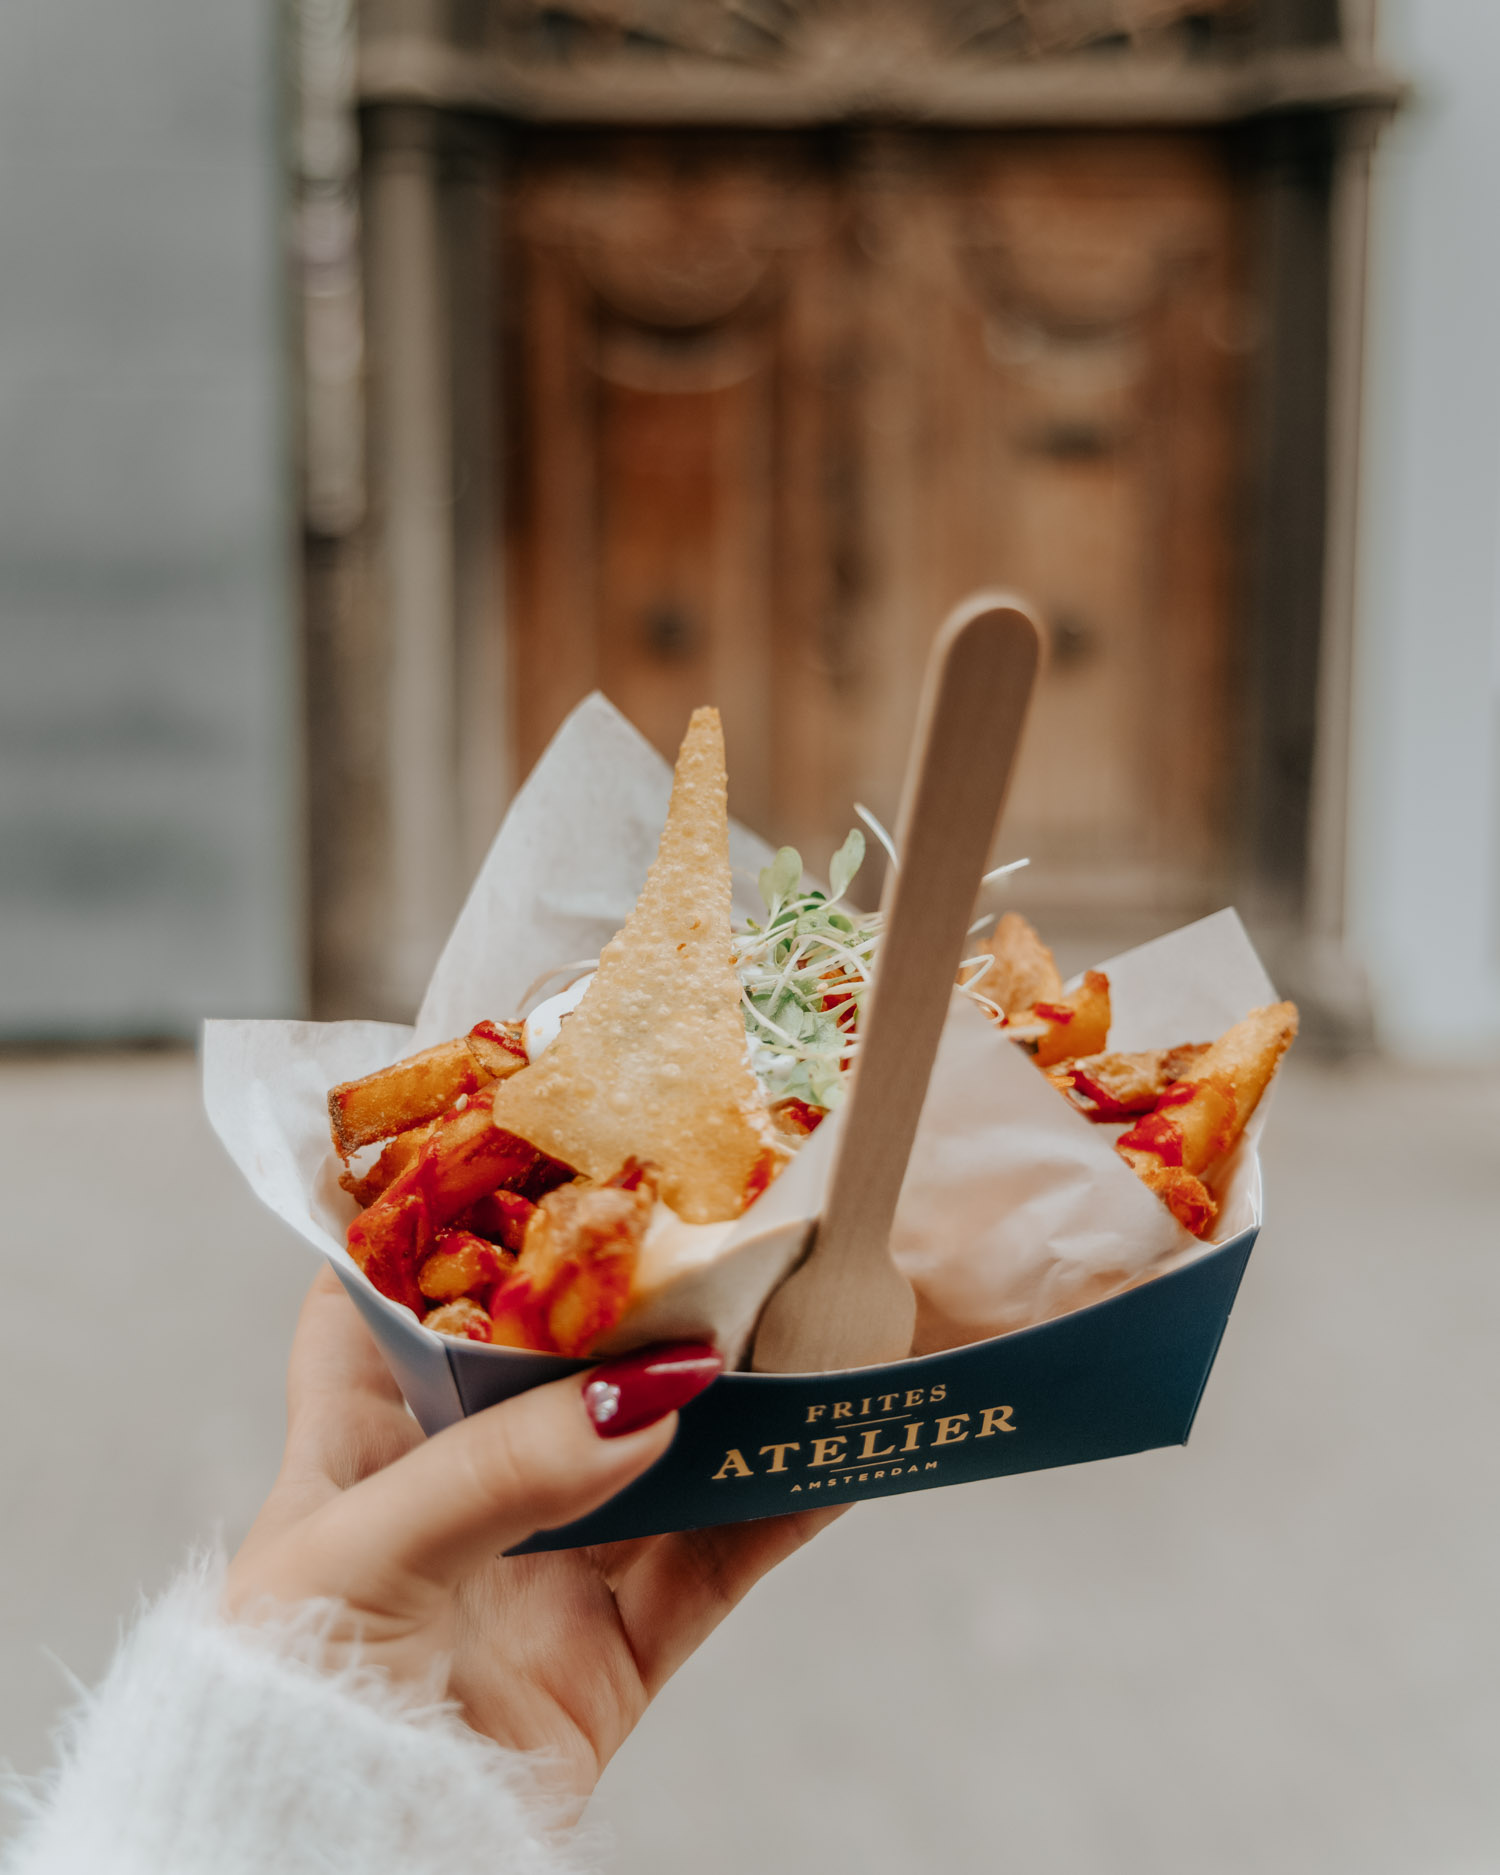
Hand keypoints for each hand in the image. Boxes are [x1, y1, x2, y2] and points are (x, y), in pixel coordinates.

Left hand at [227, 1268, 835, 1815]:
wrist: (332, 1874)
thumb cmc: (287, 1701)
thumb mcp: (362, 1553)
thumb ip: (499, 1471)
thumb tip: (652, 1397)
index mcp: (354, 1445)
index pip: (381, 1302)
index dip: (436, 1220)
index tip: (518, 1145)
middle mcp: (453, 1491)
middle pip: (552, 1368)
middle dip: (626, 1299)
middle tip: (708, 1218)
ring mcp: (537, 1572)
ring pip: (650, 1459)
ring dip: (724, 1400)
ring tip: (799, 1318)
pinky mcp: (606, 1656)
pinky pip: (708, 1570)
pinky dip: (773, 1513)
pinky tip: (830, 1452)